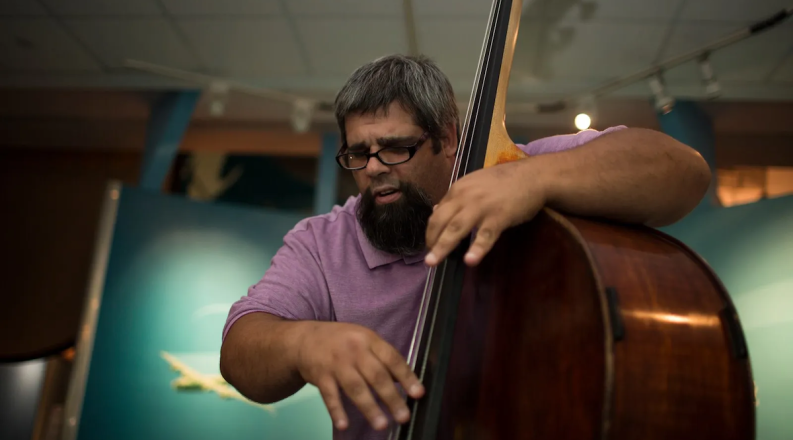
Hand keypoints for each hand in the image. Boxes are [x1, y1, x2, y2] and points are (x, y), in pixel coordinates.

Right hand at [295, 322, 424, 431]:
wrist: (304, 339)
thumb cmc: (341, 341)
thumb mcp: (363, 339)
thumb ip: (381, 358)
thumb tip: (402, 382)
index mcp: (369, 340)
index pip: (392, 359)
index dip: (406, 376)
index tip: (418, 394)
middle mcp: (354, 351)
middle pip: (376, 375)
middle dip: (391, 398)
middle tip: (404, 417)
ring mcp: (336, 364)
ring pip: (355, 388)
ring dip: (369, 408)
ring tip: (382, 425)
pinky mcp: (321, 376)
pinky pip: (330, 396)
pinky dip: (337, 411)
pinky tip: (344, 425)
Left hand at [425, 159, 544, 266]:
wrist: (532, 176)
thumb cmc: (504, 181)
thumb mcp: (474, 184)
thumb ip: (456, 198)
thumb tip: (436, 210)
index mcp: (458, 189)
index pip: (438, 212)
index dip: (431, 230)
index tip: (430, 243)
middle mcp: (465, 197)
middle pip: (441, 221)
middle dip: (431, 240)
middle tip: (428, 258)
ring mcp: (481, 207)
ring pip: (456, 228)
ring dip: (442, 246)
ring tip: (432, 262)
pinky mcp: (499, 217)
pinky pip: (485, 235)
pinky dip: (477, 248)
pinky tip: (470, 261)